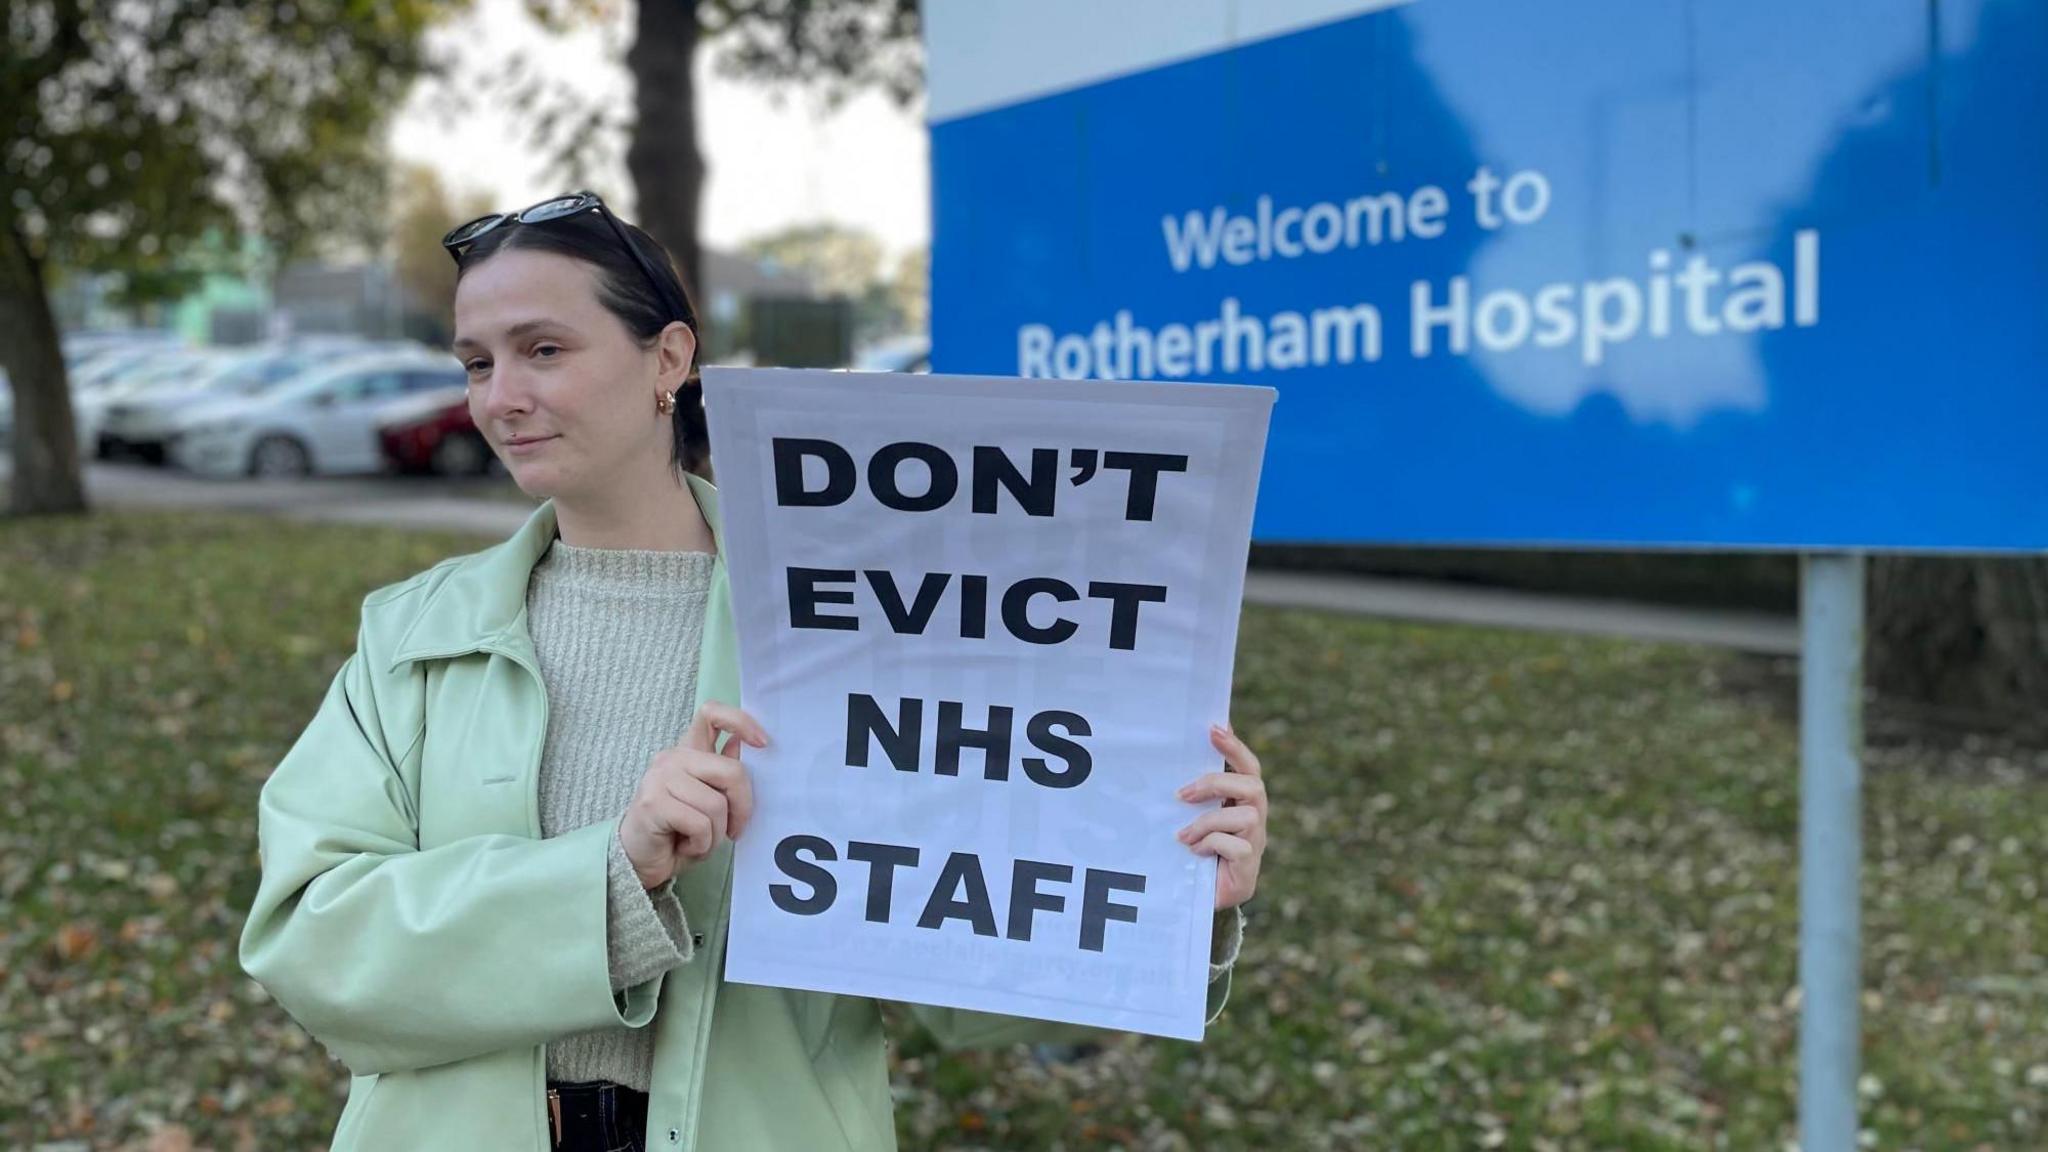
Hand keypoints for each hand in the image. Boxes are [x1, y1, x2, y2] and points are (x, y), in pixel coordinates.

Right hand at [620, 702, 766, 889]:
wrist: (637, 859)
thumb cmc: (677, 831)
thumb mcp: (707, 801)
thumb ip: (723, 775)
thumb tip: (744, 745)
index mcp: (689, 752)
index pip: (711, 714)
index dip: (741, 721)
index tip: (763, 743)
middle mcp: (673, 757)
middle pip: (731, 771)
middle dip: (743, 807)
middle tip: (735, 831)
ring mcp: (661, 777)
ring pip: (717, 804)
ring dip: (717, 834)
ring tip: (701, 842)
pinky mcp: (654, 802)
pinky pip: (700, 824)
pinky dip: (702, 844)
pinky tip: (687, 847)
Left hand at [1176, 723, 1267, 908]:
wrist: (1195, 900)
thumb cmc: (1191, 852)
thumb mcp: (1188, 817)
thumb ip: (1190, 793)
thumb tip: (1176, 753)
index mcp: (1241, 801)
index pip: (1248, 767)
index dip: (1234, 746)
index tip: (1213, 727)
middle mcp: (1254, 819)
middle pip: (1253, 785)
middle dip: (1217, 783)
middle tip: (1182, 794)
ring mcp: (1255, 843)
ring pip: (1247, 815)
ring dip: (1209, 822)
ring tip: (1183, 836)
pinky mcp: (1248, 868)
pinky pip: (1238, 846)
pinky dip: (1212, 845)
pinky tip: (1195, 853)